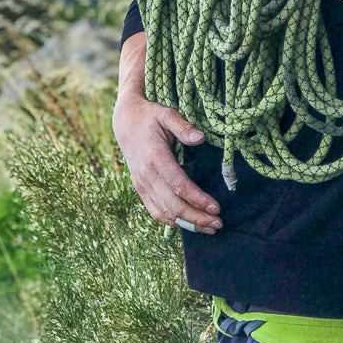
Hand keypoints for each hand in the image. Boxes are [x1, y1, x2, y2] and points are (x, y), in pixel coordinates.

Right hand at [112, 90, 222, 234]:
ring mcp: (142, 184)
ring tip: (210, 227)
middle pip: (173, 204)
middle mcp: (147, 175)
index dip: (197, 199)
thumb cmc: (149, 117)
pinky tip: (189, 224)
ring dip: (187, 224)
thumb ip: (183, 126)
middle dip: (196, 218)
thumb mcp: (166, 114)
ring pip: (164, 212)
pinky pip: (155, 211)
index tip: (216, 207)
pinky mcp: (140, 189)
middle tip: (218, 223)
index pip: (178, 185)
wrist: (124, 122)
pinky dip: (172, 221)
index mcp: (155, 157)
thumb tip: (201, 138)